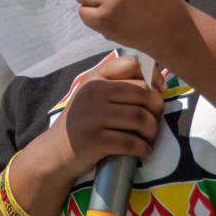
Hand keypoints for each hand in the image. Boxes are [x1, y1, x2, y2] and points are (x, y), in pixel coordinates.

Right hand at [44, 54, 165, 183]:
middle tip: (155, 120)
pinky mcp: (95, 140)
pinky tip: (143, 150)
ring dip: (152, 130)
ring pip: (140, 118)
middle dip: (156, 108)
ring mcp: (93, 116)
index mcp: (96, 77)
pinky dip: (142, 147)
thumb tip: (159, 83)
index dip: (152, 77)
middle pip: (143, 92)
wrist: (56, 151)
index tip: (157, 92)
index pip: (134, 64)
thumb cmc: (83, 121)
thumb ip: (118, 84)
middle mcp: (94, 92)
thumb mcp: (94, 95)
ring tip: (150, 136)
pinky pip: (130, 142)